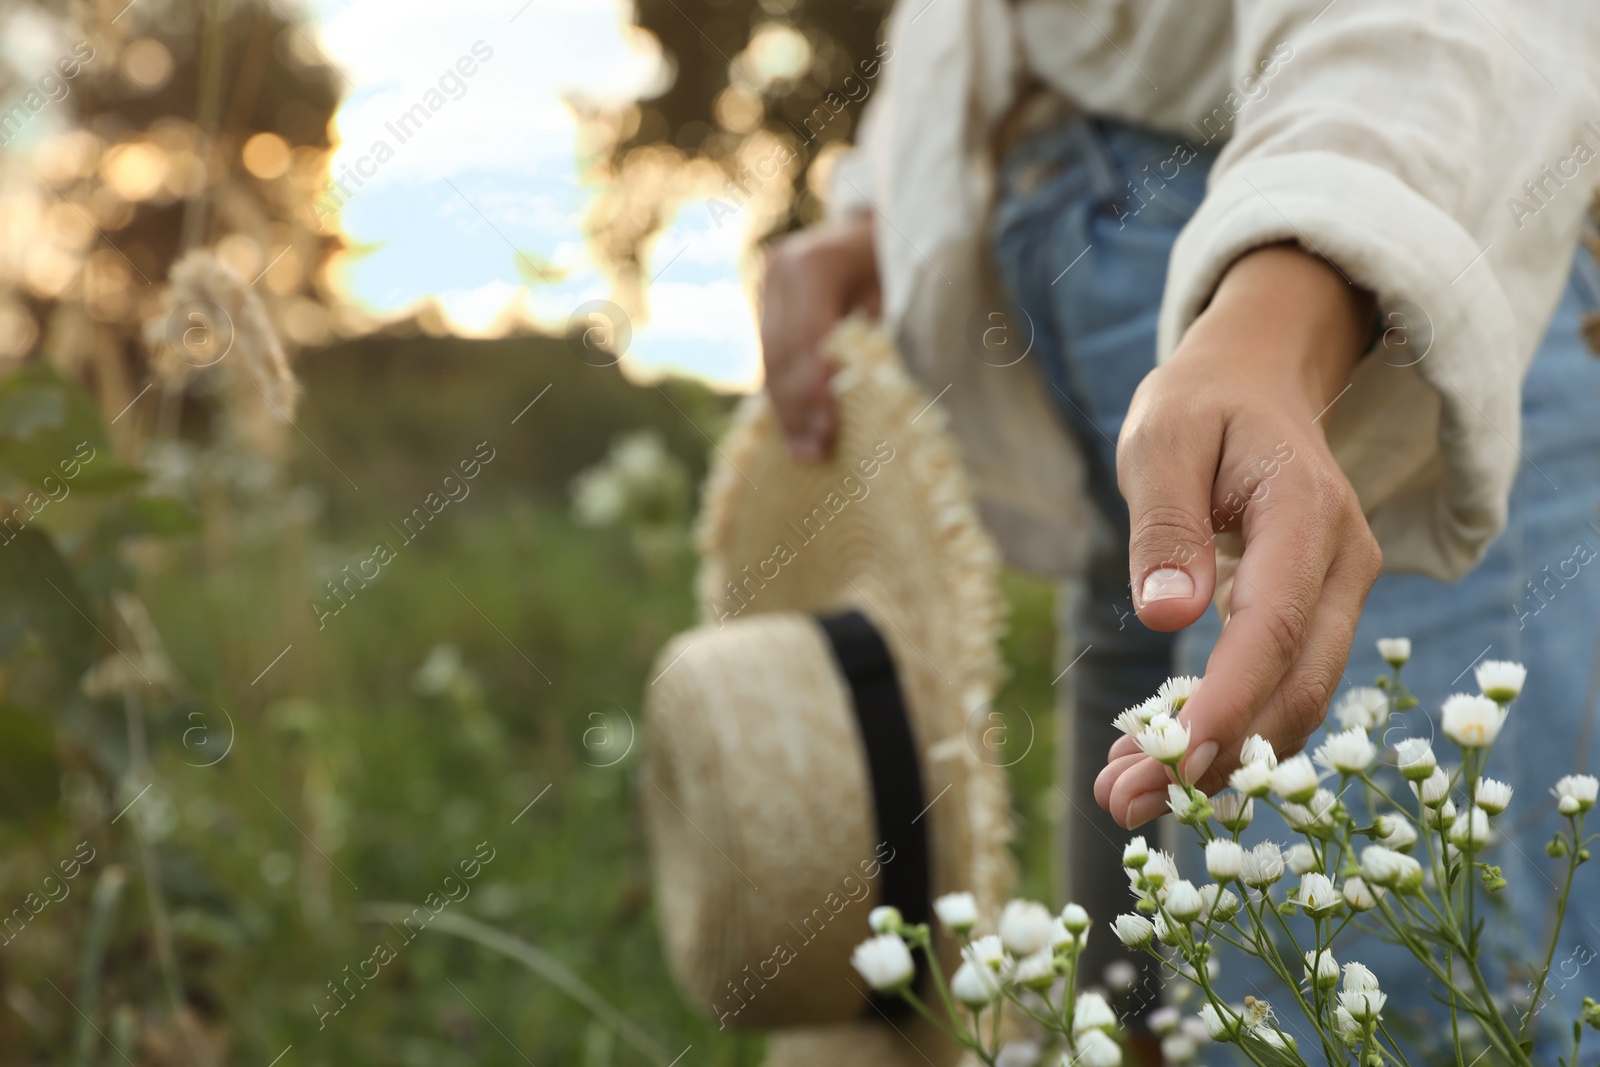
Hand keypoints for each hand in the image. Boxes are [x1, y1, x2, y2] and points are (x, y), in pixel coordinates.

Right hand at [759, 213, 880, 459]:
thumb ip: (880, 332)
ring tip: (806, 454)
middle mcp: (777, 269)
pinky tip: (796, 432)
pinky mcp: (764, 303)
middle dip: (799, 409)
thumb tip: (864, 391)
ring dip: (787, 412)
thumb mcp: (901, 286)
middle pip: (782, 354)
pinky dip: (784, 396)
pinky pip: (770, 358)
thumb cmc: (901, 258)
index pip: (808, 337)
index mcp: (811, 262)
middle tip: (815, 454)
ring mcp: (765, 285)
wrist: (875, 225)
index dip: (816, 387)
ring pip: (770, 360)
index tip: (829, 429)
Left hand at [1094, 245, 1380, 827]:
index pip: (1274, 625)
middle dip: (1215, 755)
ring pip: (1294, 700)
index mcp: (1306, 512)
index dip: (1227, 701)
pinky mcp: (1315, 614)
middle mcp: (1342, 562)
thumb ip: (1164, 526)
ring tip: (1125, 794)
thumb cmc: (1200, 405)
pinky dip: (1225, 729)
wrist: (1256, 383)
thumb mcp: (1161, 440)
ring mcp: (1338, 593)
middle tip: (1123, 804)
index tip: (1170, 764)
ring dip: (1218, 757)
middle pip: (1295, 683)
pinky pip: (1281, 685)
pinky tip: (1157, 758)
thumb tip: (1165, 615)